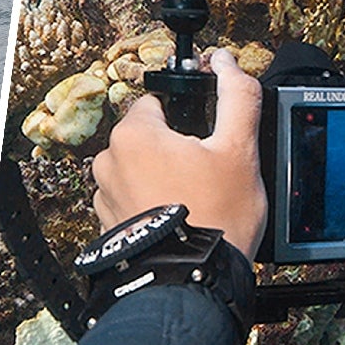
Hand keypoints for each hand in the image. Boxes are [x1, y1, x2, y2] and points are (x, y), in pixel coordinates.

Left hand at [91, 47, 266, 257]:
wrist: (191, 282)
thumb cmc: (215, 215)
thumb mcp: (240, 149)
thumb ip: (237, 96)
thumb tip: (227, 62)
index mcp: (134, 135)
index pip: (160, 101)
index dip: (191, 117)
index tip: (209, 141)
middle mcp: (109, 162)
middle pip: (151, 136)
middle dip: (178, 149)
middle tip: (208, 175)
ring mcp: (105, 196)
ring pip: (142, 169)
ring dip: (164, 178)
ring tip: (195, 201)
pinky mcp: (109, 225)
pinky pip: (134, 200)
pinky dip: (153, 204)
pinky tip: (179, 219)